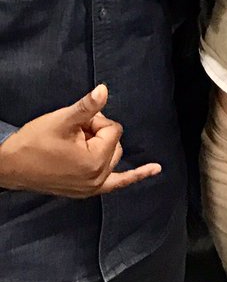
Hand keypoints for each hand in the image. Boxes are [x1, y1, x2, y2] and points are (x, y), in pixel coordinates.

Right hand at [0, 84, 160, 198]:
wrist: (8, 166)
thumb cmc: (34, 143)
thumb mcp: (62, 121)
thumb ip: (87, 107)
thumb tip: (104, 89)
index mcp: (95, 162)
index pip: (113, 129)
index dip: (95, 121)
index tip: (75, 125)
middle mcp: (98, 179)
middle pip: (114, 142)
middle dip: (97, 133)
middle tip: (73, 133)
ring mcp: (92, 188)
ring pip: (112, 156)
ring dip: (101, 146)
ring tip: (75, 144)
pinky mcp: (86, 191)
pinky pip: (118, 184)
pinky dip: (136, 175)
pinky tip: (156, 169)